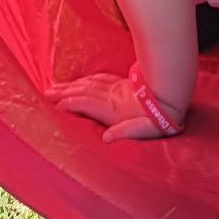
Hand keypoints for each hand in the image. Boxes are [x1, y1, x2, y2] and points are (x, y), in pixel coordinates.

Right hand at [46, 72, 182, 142]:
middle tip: (46, 92)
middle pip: (83, 91)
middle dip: (64, 92)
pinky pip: (99, 79)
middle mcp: (111, 97)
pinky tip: (81, 80)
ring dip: (71, 85)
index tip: (55, 105)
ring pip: (89, 84)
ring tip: (55, 86)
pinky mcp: (122, 85)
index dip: (71, 104)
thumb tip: (105, 138)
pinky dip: (86, 79)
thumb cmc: (158, 119)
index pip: (86, 104)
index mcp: (114, 109)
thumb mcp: (146, 129)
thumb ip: (126, 132)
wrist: (172, 97)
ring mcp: (116, 89)